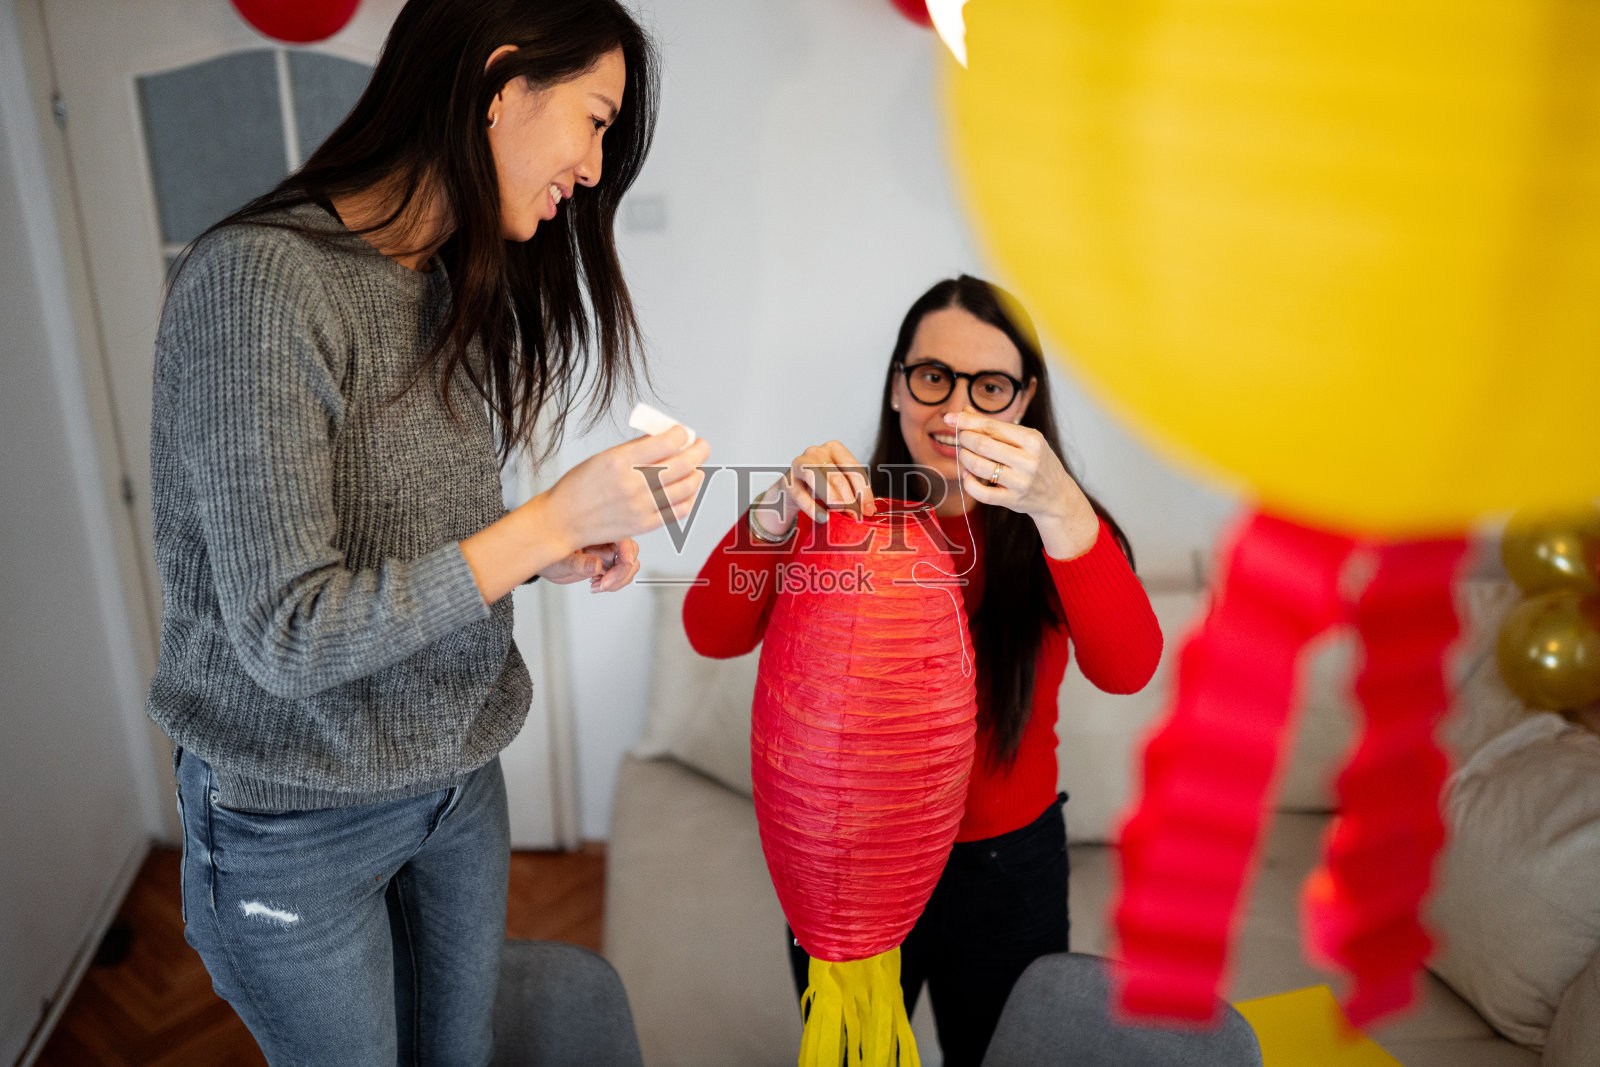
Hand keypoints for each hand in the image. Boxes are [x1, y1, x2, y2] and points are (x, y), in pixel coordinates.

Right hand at [460, 427, 705, 605]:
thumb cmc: (579, 487)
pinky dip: (689, 498)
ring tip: (697, 468)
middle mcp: (633, 484)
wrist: (563, 520)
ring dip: (698, 474)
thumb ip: (634, 449)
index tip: (682, 432)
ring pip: (686, 488)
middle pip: (681, 464)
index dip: (680, 435)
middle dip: (698, 451)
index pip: (665, 443)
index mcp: (620, 461)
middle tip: (702, 446)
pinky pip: (678, 510)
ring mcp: (641, 507)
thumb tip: (664, 438)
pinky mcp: (645, 525)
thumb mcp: (603, 457)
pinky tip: (688, 491)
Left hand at [537, 539, 639, 592]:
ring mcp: (608, 551)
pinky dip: (613, 584)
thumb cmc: (550, 555)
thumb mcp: (560, 560)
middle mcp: (605, 539)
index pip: (621, 536)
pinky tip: (596, 583)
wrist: (547, 564)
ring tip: (597, 584)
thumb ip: (579, 563)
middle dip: (620, 572)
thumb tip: (596, 566)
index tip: (623, 564)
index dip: (627, 551)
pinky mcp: (608, 563)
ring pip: (629, 566)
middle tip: (603, 583)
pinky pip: (621, 574)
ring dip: (617, 580)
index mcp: (595, 530)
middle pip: (630, 553)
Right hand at [758, 440, 876, 533]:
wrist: (792, 489)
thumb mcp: (838, 483)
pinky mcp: (787, 480)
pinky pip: (800, 494)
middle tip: (855, 516)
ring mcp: (800, 464)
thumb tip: (868, 510)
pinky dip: (812, 507)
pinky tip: (823, 518)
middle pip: (836, 475)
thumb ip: (853, 492)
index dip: (863, 491)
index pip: (853, 469)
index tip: (868, 510)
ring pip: (816, 477)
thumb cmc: (820, 485)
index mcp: (834, 448)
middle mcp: (816, 452)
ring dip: (831, 495)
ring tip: (840, 510)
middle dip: (849, 498)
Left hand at [945, 412, 1098, 557]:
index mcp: (1032, 440)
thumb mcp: (1024, 439)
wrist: (1057, 495)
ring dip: (963, 458)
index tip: (949, 418)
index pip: (991, 426)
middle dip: (964, 438)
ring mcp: (1020, 482)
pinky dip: (968, 482)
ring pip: (978, 466)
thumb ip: (994, 425)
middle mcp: (1028, 460)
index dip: (966, 421)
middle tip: (960, 438)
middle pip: (982, 444)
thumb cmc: (1037, 461)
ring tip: (963, 454)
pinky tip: (968, 475)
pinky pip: (981, 492)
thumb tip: (965, 410)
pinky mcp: (1012, 500)